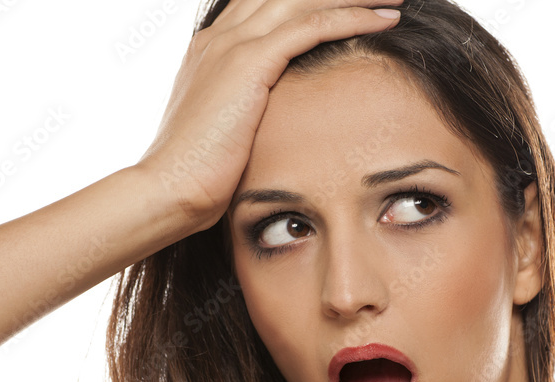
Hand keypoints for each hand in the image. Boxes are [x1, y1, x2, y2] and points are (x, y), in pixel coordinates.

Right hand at [135, 0, 401, 233]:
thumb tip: (271, 127)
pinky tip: (385, 18)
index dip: (306, 0)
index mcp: (212, 49)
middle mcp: (221, 36)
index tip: (345, 2)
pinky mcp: (249, 63)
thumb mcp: (223, 134)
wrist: (169, 189)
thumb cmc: (196, 177)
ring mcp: (233, 45)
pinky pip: (311, 25)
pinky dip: (351, 17)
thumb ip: (245, 114)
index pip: (265, 3)